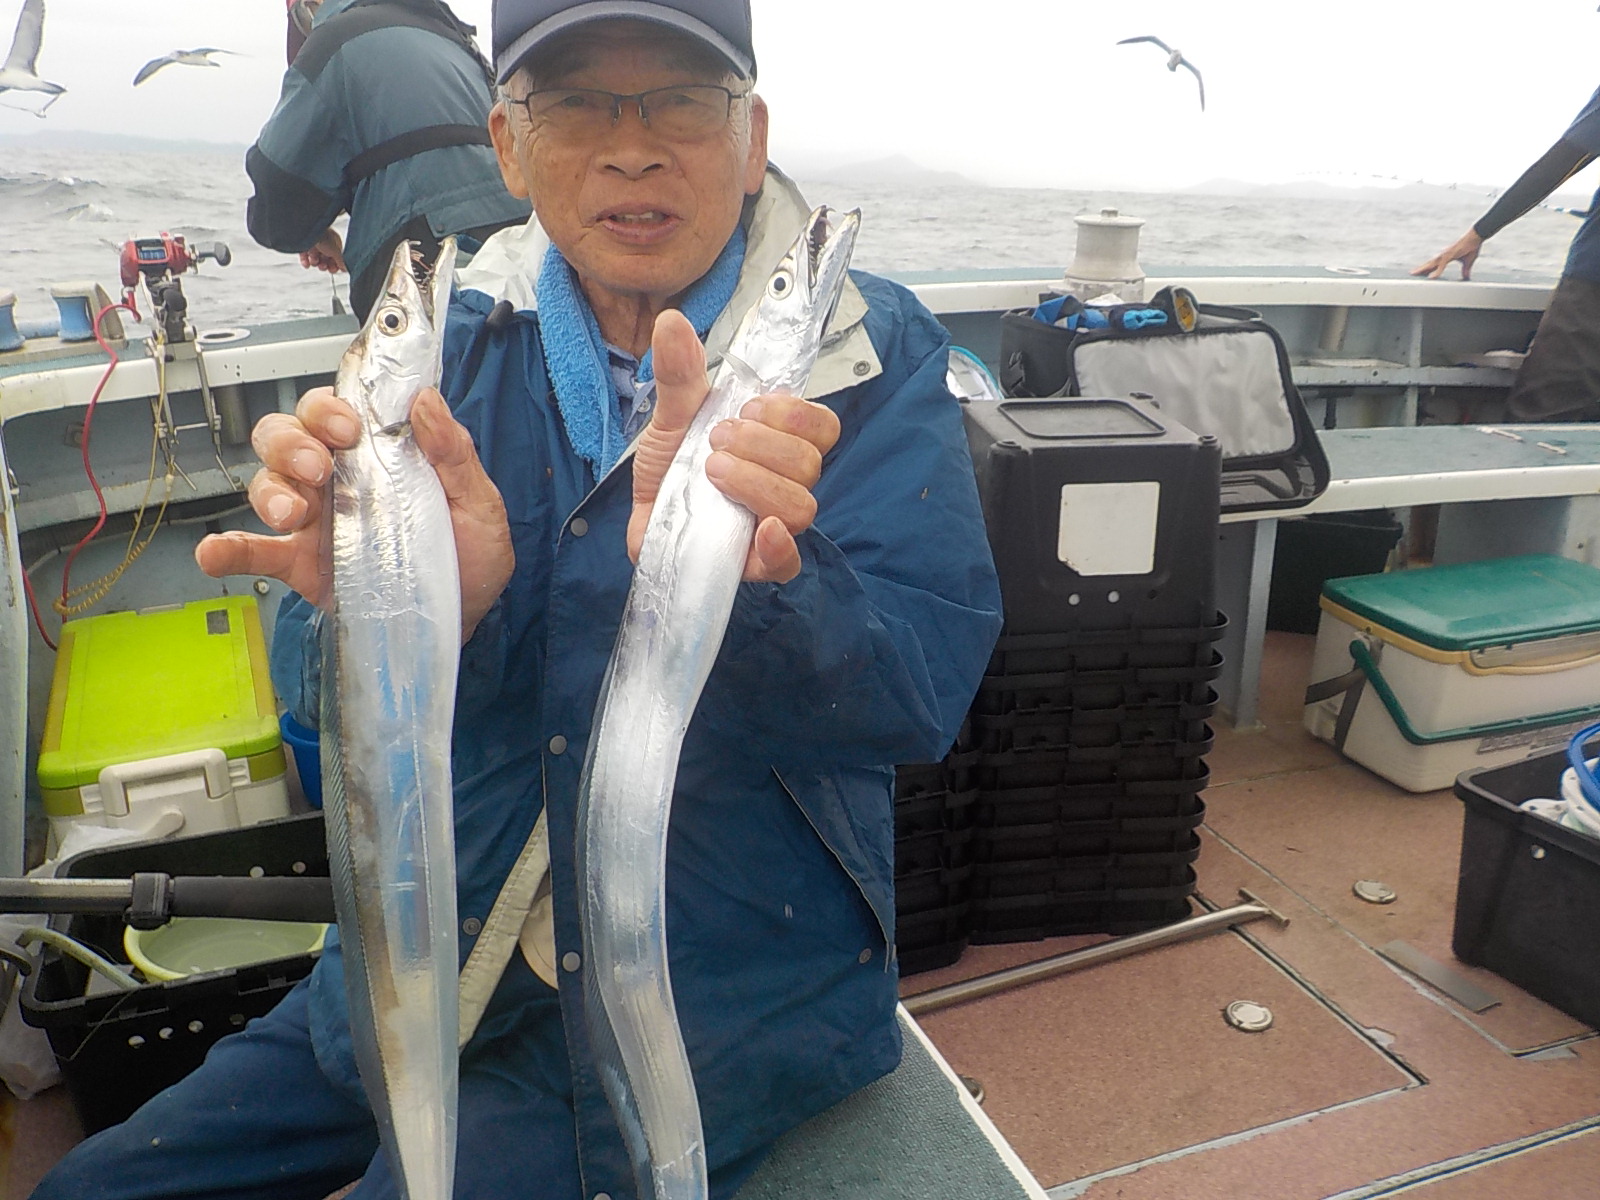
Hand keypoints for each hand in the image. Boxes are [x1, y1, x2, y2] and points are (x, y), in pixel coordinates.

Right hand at [195, 387, 514, 641]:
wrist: (460, 624)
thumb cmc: (470, 558)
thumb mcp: (479, 505)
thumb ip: (455, 455)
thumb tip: (427, 401)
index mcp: (379, 454)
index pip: (336, 409)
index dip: (329, 408)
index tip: (348, 427)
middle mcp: (338, 478)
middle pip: (288, 435)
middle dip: (293, 442)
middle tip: (318, 468)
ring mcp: (315, 520)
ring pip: (267, 482)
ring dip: (269, 490)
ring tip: (292, 514)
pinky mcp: (300, 564)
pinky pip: (253, 551)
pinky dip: (225, 549)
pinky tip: (214, 554)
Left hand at [299, 229, 345, 273]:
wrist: (306, 230)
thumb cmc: (322, 236)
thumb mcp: (335, 251)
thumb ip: (341, 261)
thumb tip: (345, 268)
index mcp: (334, 241)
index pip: (337, 257)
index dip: (335, 265)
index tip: (333, 270)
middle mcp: (324, 242)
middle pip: (325, 259)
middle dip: (324, 265)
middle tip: (323, 266)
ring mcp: (313, 244)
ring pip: (315, 259)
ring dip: (315, 262)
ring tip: (313, 260)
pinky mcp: (303, 246)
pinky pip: (304, 257)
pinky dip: (305, 262)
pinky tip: (306, 263)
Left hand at [629, 309, 840, 584]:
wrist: (641, 517)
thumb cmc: (672, 468)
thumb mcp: (672, 416)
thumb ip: (679, 374)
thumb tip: (672, 322)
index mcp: (778, 444)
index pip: (822, 426)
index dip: (793, 414)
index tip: (748, 407)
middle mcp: (785, 484)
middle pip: (810, 463)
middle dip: (760, 444)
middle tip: (714, 440)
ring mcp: (773, 525)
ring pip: (800, 505)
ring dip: (756, 481)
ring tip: (711, 471)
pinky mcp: (751, 563)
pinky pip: (786, 563)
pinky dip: (779, 547)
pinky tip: (762, 530)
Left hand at [1412, 229, 1483, 279]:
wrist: (1476, 237)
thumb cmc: (1471, 247)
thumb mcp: (1467, 262)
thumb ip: (1465, 270)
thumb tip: (1465, 277)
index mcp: (1446, 257)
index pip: (1434, 265)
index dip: (1426, 269)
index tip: (1419, 273)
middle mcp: (1443, 256)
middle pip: (1429, 264)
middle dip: (1420, 269)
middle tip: (1411, 274)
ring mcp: (1446, 255)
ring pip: (1432, 264)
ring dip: (1423, 269)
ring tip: (1414, 273)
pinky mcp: (1450, 255)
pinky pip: (1442, 265)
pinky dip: (1436, 271)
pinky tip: (1431, 277)